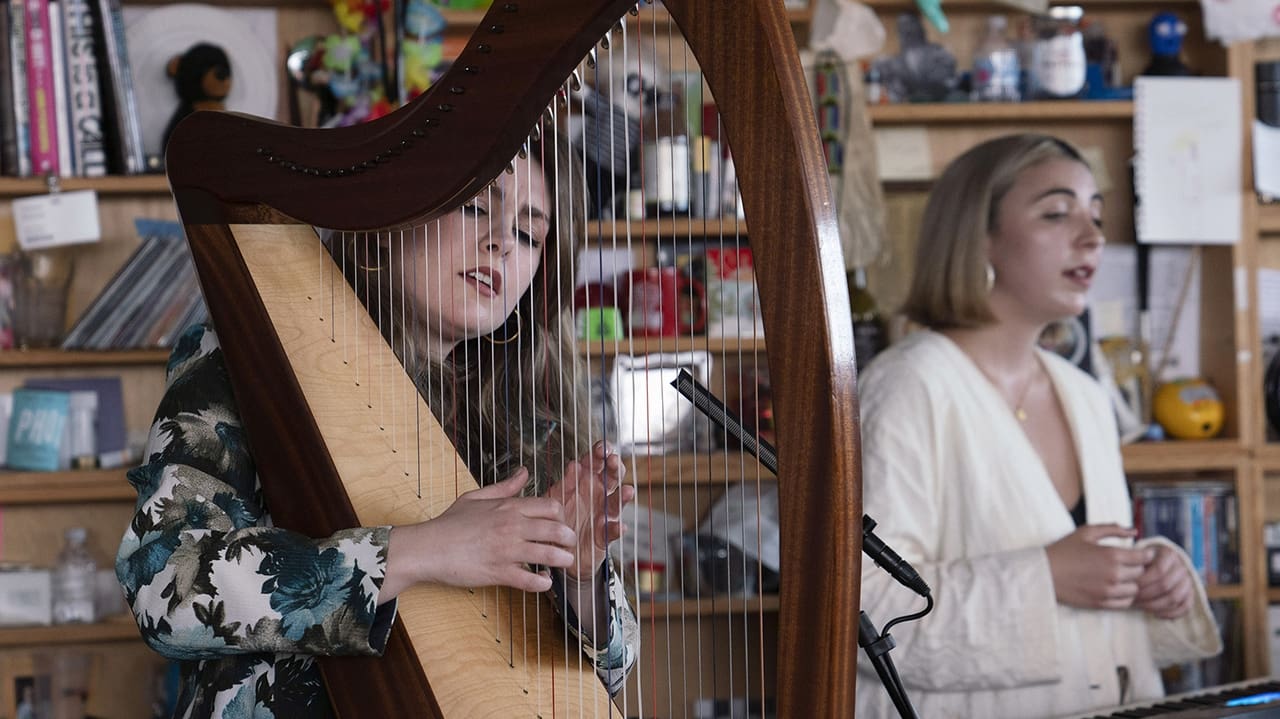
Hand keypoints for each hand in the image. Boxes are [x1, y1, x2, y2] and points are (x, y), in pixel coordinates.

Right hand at [383, 468, 576, 598]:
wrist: (428, 548)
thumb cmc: (450, 523)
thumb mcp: (476, 497)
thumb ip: (504, 486)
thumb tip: (524, 472)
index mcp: (508, 507)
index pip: (550, 507)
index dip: (562, 517)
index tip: (561, 524)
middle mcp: (511, 527)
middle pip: (556, 530)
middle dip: (569, 539)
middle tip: (570, 545)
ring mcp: (506, 550)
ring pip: (548, 555)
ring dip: (562, 560)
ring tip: (565, 563)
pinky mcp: (499, 573)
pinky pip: (529, 580)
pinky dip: (542, 583)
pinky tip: (544, 582)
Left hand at [545, 441, 635, 580]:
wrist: (559, 549)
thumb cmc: (559, 518)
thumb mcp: (557, 498)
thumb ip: (566, 483)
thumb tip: (574, 465)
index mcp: (586, 481)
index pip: (597, 462)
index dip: (601, 453)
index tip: (601, 448)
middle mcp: (599, 495)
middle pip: (612, 477)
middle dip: (614, 467)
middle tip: (612, 460)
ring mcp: (604, 514)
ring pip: (616, 503)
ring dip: (622, 496)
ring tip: (626, 491)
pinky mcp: (605, 535)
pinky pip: (612, 532)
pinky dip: (617, 529)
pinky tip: (619, 526)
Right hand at [1045, 524, 1151, 609]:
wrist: (1044, 573)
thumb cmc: (1064, 550)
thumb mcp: (1086, 532)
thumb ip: (1112, 529)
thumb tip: (1134, 531)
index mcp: (1112, 555)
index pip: (1144, 558)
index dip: (1145, 555)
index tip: (1141, 554)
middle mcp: (1114, 574)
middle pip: (1141, 574)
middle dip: (1138, 568)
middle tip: (1129, 564)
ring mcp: (1108, 591)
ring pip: (1135, 590)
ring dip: (1131, 583)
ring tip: (1122, 577)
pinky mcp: (1102, 603)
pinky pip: (1125, 603)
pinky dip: (1124, 596)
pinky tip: (1115, 588)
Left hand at [1133, 543, 1194, 618]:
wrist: (1153, 566)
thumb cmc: (1140, 562)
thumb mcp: (1136, 558)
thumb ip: (1134, 565)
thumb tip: (1129, 580)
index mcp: (1169, 554)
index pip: (1159, 570)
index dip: (1145, 581)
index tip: (1131, 586)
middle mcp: (1181, 566)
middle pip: (1166, 585)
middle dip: (1147, 595)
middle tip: (1133, 599)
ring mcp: (1188, 581)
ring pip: (1175, 597)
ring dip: (1156, 605)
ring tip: (1141, 606)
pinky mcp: (1190, 594)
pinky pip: (1184, 607)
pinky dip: (1170, 613)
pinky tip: (1155, 615)